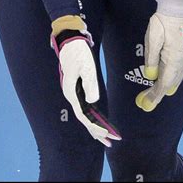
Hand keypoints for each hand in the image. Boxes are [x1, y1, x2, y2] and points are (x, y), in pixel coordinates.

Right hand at [51, 28, 121, 146]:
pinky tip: (100, 121)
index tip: (107, 134)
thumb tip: (93, 102)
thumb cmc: (78, 52)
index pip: (83, 116)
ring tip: (108, 137)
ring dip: (96, 125)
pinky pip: (86, 106)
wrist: (71, 39)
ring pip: (85, 114)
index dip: (95, 127)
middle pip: (84, 118)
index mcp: (71, 92)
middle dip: (97, 132)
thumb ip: (90, 85)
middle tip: (111, 143)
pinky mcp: (79, 87)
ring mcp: (74, 92)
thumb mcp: (86, 67)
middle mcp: (71, 95)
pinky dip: (94, 115)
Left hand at [135, 0, 182, 111]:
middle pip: (170, 84)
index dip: (154, 96)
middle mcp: (182, 63)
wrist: (178, 9)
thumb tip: (150, 76)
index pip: (164, 84)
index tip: (145, 105)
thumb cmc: (163, 22)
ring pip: (175, 79)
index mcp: (174, 61)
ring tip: (152, 95)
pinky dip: (170, 80)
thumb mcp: (153, 39)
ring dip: (164, 87)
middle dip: (157, 94)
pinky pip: (178, 72)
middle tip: (144, 102)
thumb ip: (151, 58)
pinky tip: (164, 81)